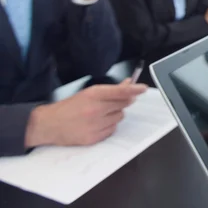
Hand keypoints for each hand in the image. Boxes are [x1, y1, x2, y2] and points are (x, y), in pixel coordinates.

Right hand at [25, 79, 146, 147]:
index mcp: (93, 95)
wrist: (49, 124)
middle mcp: (96, 110)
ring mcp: (95, 125)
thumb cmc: (70, 106)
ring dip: (115, 115)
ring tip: (100, 115)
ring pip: (119, 117)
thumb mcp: (88, 93)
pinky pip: (112, 130)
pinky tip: (97, 124)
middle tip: (112, 103)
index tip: (143, 88)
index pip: (120, 91)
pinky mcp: (94, 138)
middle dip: (122, 102)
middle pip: (123, 104)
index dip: (134, 89)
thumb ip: (110, 89)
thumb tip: (129, 83)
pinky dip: (109, 126)